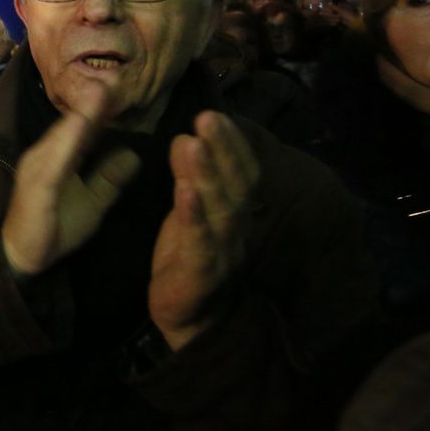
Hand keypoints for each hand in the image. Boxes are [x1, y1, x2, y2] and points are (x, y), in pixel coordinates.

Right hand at [1, 82, 141, 276]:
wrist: (22, 256)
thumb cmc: (55, 227)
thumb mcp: (93, 202)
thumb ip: (110, 178)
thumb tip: (133, 153)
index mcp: (60, 155)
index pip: (84, 127)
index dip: (102, 106)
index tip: (123, 83)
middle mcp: (46, 154)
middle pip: (73, 123)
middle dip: (94, 100)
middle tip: (116, 74)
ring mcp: (38, 167)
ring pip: (64, 135)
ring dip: (83, 112)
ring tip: (102, 89)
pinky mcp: (37, 185)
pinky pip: (56, 160)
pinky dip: (69, 140)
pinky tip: (83, 125)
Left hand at [148, 111, 258, 350]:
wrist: (187, 316)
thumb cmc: (189, 257)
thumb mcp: (191, 212)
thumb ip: (192, 178)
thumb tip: (189, 136)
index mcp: (235, 214)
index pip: (243, 173)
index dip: (234, 145)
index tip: (217, 113)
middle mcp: (236, 230)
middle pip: (236, 186)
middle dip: (223, 149)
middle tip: (207, 116)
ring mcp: (223, 252)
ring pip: (221, 210)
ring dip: (207, 174)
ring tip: (192, 142)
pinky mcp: (201, 274)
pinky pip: (201, 243)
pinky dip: (195, 216)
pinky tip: (186, 192)